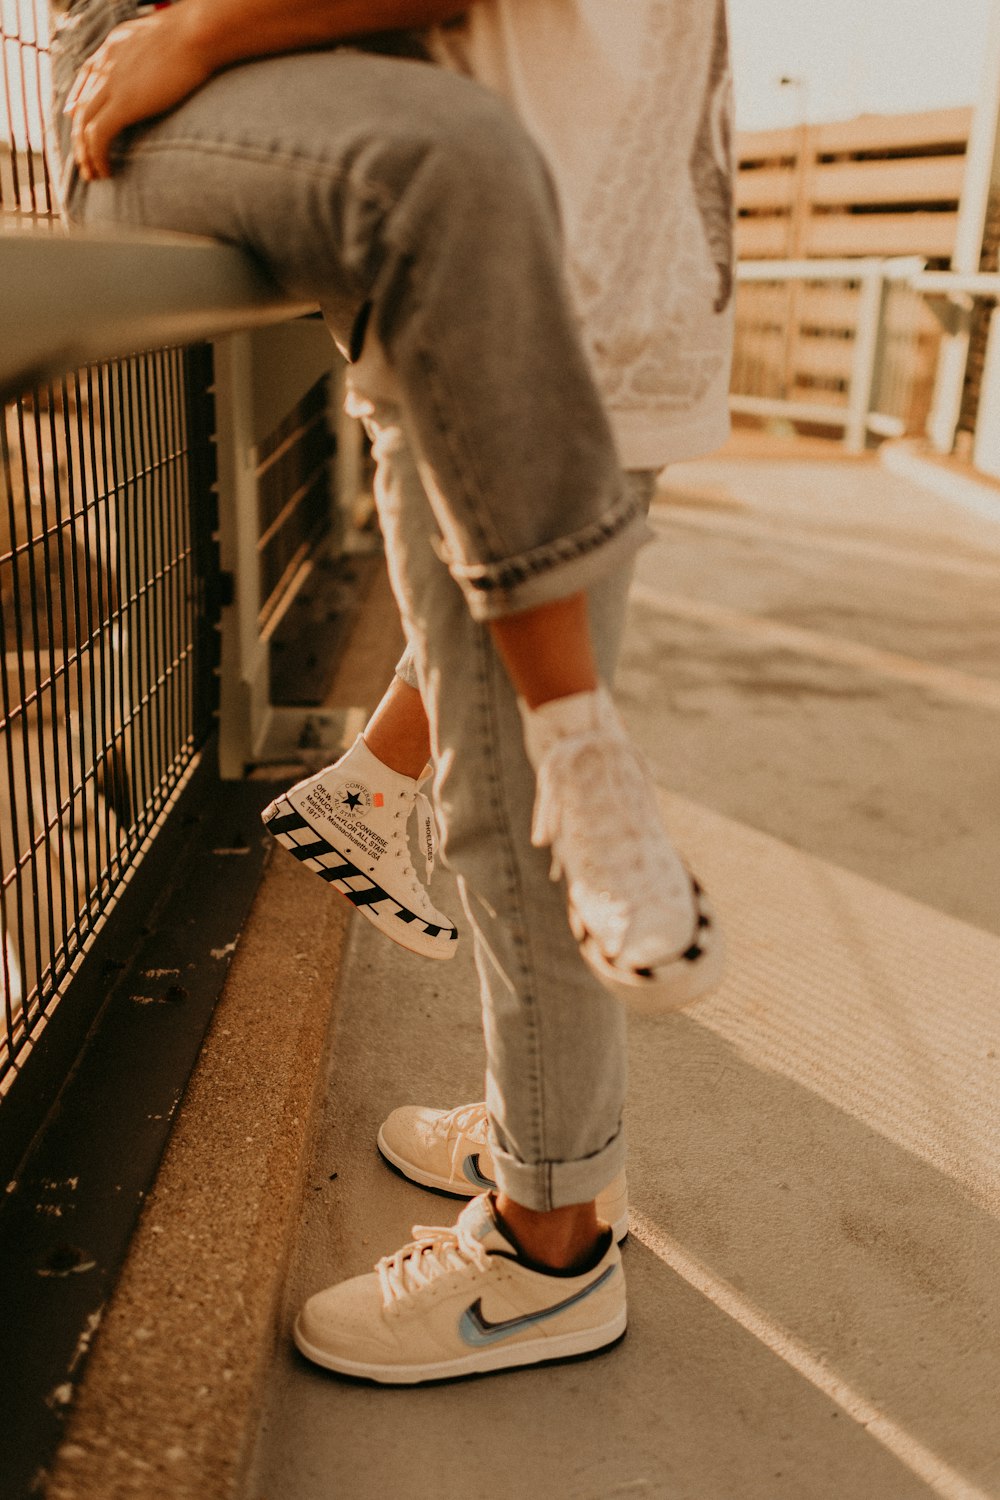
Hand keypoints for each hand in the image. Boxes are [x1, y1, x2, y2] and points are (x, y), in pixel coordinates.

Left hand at [64, 10, 212, 180]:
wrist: (198, 32)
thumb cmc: (196, 33)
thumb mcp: (165, 36)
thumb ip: (153, 49)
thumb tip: (163, 59)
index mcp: (114, 46)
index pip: (86, 75)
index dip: (78, 99)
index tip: (75, 117)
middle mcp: (106, 64)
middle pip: (81, 106)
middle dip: (80, 138)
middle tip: (86, 162)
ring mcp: (112, 83)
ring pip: (83, 125)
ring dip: (85, 155)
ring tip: (94, 175)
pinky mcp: (124, 103)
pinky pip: (98, 136)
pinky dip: (97, 157)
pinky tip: (106, 172)